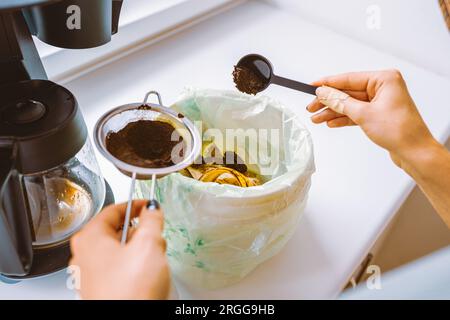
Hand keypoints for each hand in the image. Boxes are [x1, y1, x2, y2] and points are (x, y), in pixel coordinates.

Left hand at [69, 200, 169, 299]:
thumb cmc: (130, 291)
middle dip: (139, 231)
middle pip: (115, 230)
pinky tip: (146, 274)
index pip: (113, 209)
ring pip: (118, 250)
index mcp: (89, 238)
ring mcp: (90, 275)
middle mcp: (84, 255)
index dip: (136, 205)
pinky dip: (133, 265)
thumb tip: (153, 209)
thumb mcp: (148, 244)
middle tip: (155, 235)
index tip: (150, 205)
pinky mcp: (100, 290)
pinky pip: (118, 268)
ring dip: (138, 249)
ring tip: (154, 258)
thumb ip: (152, 220)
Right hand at [307, 70, 436, 167]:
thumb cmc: (400, 131)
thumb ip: (340, 102)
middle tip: (311, 107)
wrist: (414, 152)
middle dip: (329, 101)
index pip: (349, 78)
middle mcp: (383, 88)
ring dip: (333, 112)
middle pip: (348, 92)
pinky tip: (331, 122)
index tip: (312, 86)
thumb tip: (324, 93)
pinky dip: (343, 118)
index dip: (328, 83)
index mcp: (384, 79)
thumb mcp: (363, 114)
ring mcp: (381, 101)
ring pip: (350, 104)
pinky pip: (356, 113)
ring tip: (317, 118)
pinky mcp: (379, 114)